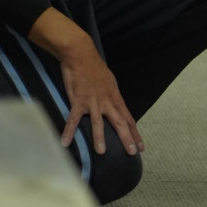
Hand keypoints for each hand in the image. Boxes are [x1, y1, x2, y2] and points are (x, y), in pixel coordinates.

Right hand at [58, 34, 143, 156]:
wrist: (81, 54)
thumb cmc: (94, 68)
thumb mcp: (109, 82)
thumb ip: (112, 97)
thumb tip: (115, 108)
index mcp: (115, 97)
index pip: (128, 118)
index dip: (135, 133)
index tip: (141, 146)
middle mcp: (107, 101)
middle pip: (119, 122)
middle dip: (126, 138)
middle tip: (132, 152)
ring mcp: (93, 101)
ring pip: (98, 122)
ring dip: (100, 138)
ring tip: (102, 152)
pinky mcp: (78, 100)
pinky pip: (73, 118)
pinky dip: (69, 130)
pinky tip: (65, 142)